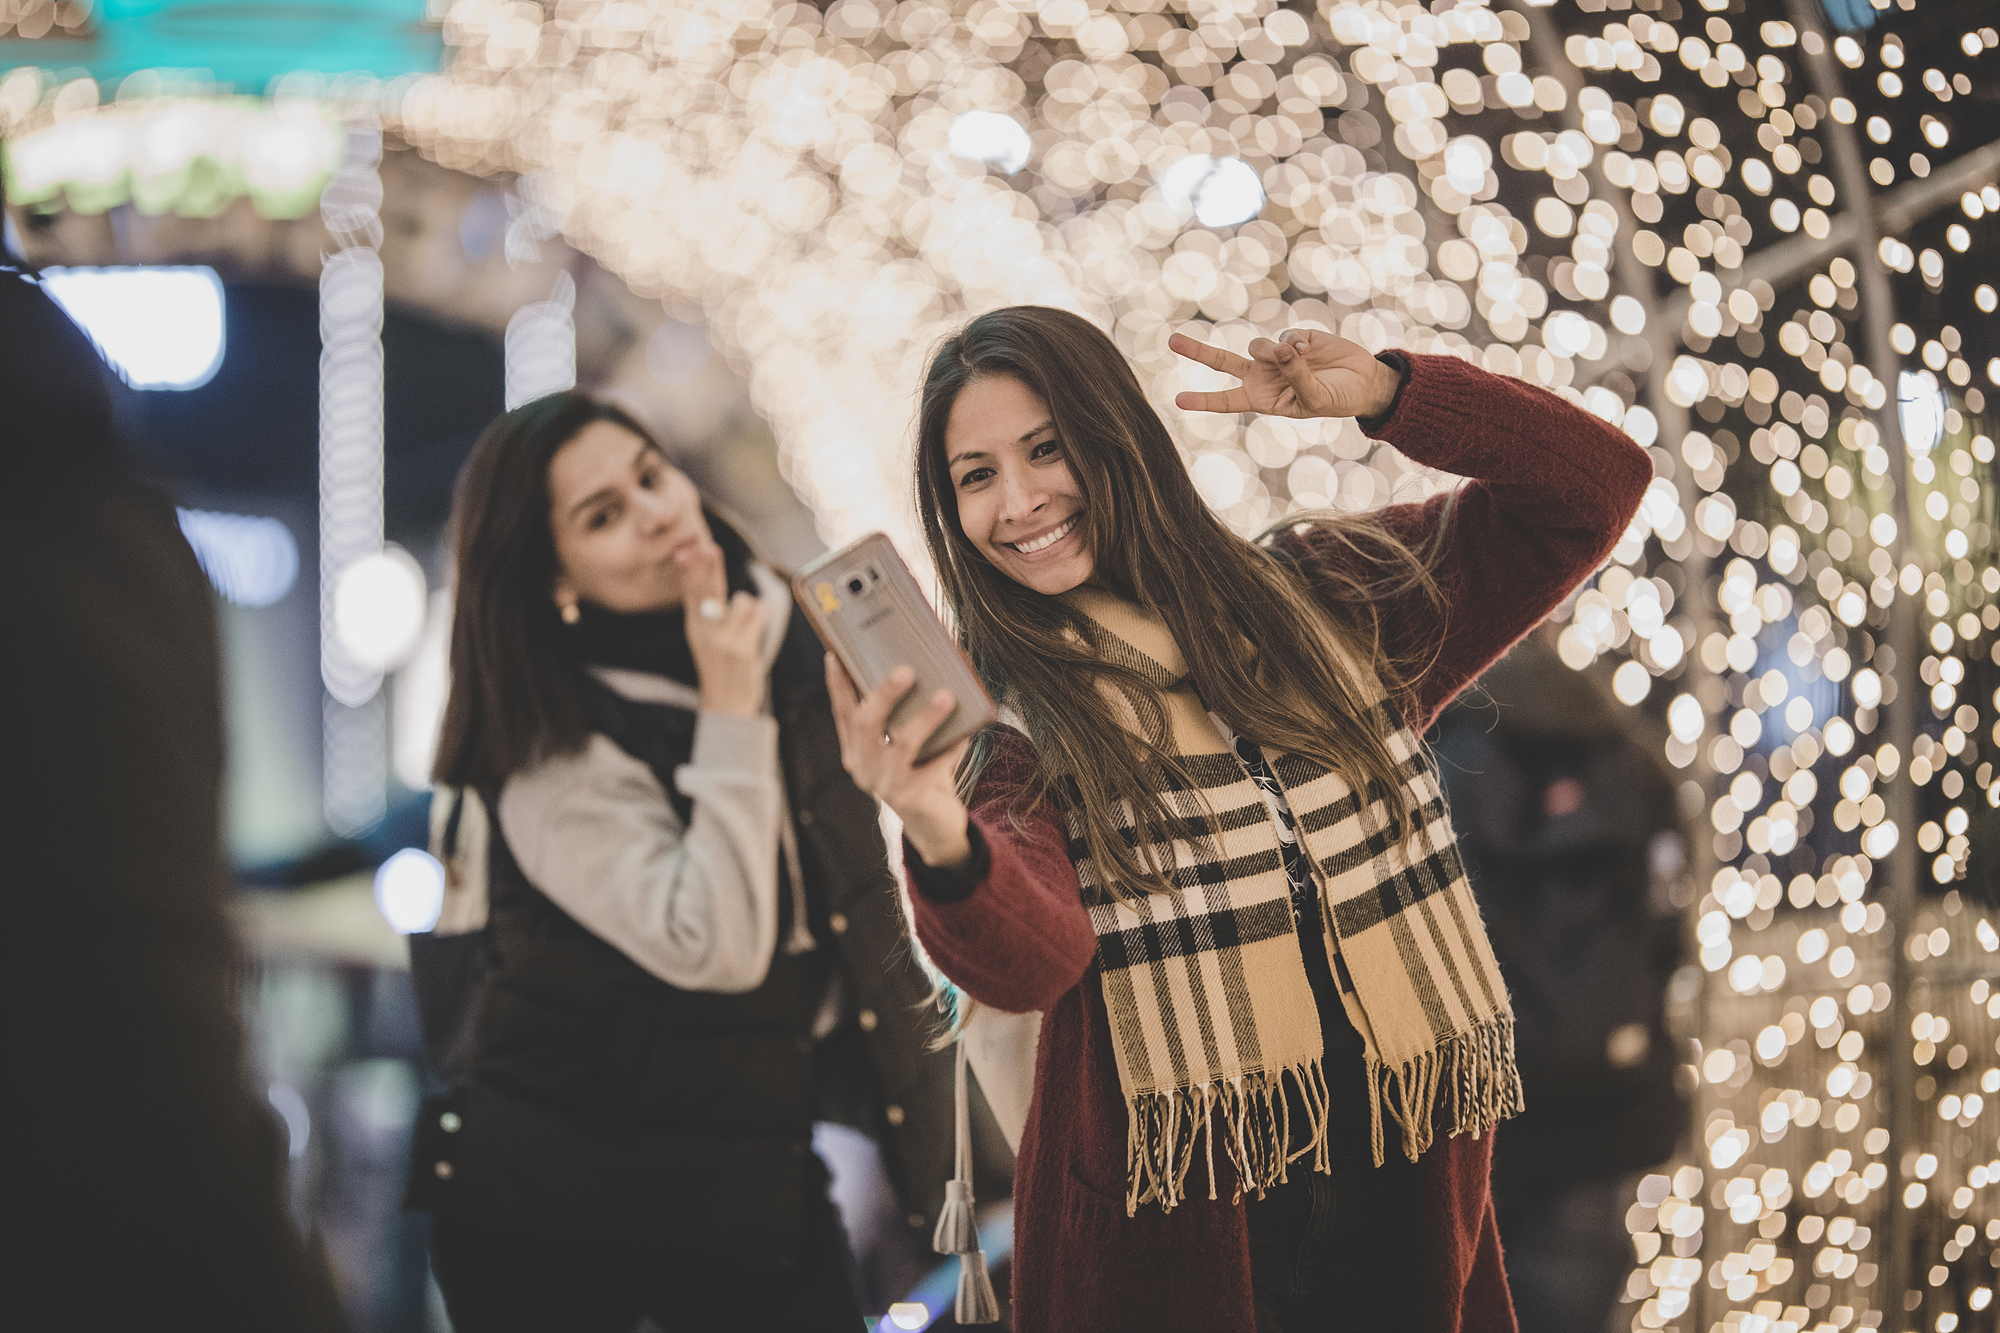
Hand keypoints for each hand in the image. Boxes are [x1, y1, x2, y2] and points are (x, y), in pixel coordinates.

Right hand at [679, 540, 768, 716]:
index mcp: (695, 627)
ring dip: (750, 606)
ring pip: (743, 601)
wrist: (727, 704)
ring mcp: (724, 640)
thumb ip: (708, 609)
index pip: (690, 592)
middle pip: (708, 591)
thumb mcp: (706, 638)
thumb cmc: (720, 666)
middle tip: (710, 548)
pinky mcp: (743, 648)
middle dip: (710, 568)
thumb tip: (710, 575)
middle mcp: (706, 632)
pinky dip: (765, 612)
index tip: (690, 550)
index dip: (691, 570)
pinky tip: (765, 613)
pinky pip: (759, 615)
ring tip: (748, 623)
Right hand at [825, 655, 972, 869]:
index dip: (837, 685)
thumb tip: (917, 666)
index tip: (836, 655)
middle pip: (865, 725)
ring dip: (925, 718)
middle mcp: (863, 767)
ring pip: (902, 745)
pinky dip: (950, 748)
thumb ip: (899, 716)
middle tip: (905, 670)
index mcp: (855, 750)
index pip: (842, 712)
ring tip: (946, 697)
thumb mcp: (901, 745)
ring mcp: (885, 785)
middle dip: (884, 695)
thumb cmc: (918, 771)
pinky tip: (965, 735)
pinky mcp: (912, 798)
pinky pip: (934, 766)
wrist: (932, 822)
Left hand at [1169, 328, 1400, 420]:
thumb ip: (1295, 375)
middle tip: (1171, 341)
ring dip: (1274, 351)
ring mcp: (1276, 355)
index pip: (1227, 400)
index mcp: (1263, 399)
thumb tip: (1279, 348)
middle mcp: (1263, 376)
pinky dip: (1297, 342)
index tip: (1178, 401)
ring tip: (1298, 358)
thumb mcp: (1315, 397)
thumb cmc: (1337, 399)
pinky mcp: (1293, 336)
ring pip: (1257, 346)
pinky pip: (1284, 334)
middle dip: (1197, 351)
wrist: (1363, 381)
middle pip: (1223, 362)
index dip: (1203, 400)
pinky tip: (1311, 349)